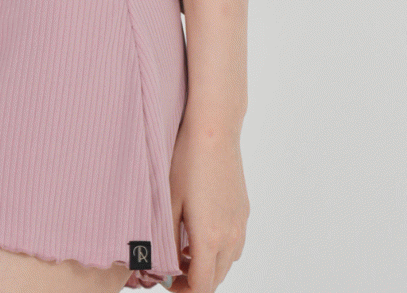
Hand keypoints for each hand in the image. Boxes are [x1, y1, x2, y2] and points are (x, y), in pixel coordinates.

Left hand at [167, 118, 248, 290]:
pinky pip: (234, 242)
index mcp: (210, 238)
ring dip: (208, 264)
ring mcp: (240, 223)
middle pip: (216, 278)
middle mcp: (231, 236)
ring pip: (227, 262)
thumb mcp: (168, 201)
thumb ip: (165, 238)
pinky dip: (219, 247)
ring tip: (183, 248)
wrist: (215, 129)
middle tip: (171, 268)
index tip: (167, 281)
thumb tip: (162, 262)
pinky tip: (200, 228)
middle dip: (194, 280)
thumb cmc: (187, 160)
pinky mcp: (244, 210)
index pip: (202, 287)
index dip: (183, 291)